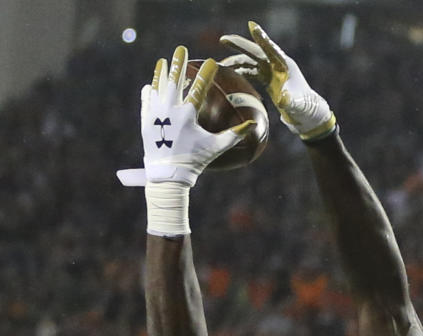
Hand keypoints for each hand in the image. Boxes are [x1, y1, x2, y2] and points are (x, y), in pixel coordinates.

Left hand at [117, 47, 252, 187]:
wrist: (167, 174)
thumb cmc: (194, 161)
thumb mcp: (216, 147)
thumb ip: (234, 135)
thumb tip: (252, 125)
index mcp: (188, 114)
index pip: (199, 88)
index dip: (206, 73)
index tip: (211, 61)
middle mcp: (170, 109)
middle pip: (174, 80)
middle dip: (179, 62)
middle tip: (181, 49)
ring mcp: (156, 113)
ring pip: (158, 86)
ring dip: (161, 72)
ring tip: (163, 61)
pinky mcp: (146, 120)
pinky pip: (147, 99)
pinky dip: (150, 90)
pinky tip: (150, 84)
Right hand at [219, 22, 336, 139]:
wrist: (306, 112)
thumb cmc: (303, 106)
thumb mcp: (296, 104)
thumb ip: (289, 101)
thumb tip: (283, 98)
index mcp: (284, 65)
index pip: (270, 48)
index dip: (261, 37)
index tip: (251, 25)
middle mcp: (277, 64)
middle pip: (255, 51)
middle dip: (239, 45)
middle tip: (223, 39)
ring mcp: (271, 71)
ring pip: (250, 62)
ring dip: (236, 62)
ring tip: (221, 65)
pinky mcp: (268, 79)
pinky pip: (251, 71)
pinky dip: (241, 71)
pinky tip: (230, 74)